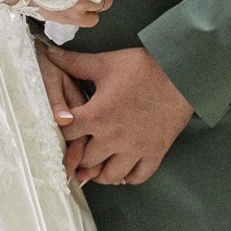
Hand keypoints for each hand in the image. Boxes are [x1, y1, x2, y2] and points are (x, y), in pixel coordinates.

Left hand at [39, 41, 193, 187]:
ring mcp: (134, 149)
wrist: (182, 73)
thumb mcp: (105, 63)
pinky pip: (137, 177)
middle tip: (79, 151)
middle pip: (85, 161)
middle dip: (79, 156)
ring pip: (109, 176)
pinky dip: (127, 177)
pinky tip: (123, 168)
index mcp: (96, 116)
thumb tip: (49, 53)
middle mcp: (113, 138)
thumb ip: (75, 63)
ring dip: (100, 172)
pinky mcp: (154, 153)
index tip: (66, 129)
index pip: (67, 134)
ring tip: (98, 164)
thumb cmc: (143, 67)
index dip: (63, 131)